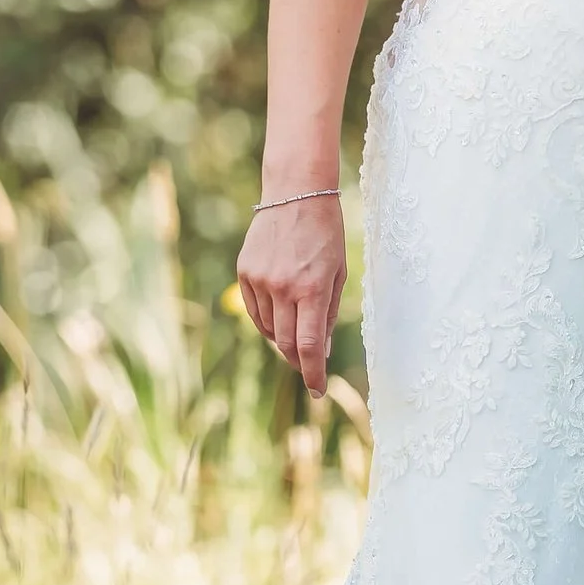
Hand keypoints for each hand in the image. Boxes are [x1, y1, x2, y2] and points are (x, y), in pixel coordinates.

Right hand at [238, 194, 346, 394]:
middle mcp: (283, 288)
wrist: (296, 194)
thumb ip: (329, 313)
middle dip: (298, 361)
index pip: (308, 346)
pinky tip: (278, 317)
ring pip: (267, 329)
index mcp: (313, 289)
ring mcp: (260, 280)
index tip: (318, 389)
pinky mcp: (245, 272)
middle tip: (308, 367)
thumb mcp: (338, 274)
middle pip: (285, 343)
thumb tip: (321, 349)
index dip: (313, 373)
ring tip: (296, 332)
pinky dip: (266, 321)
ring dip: (281, 339)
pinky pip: (254, 310)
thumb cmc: (326, 235)